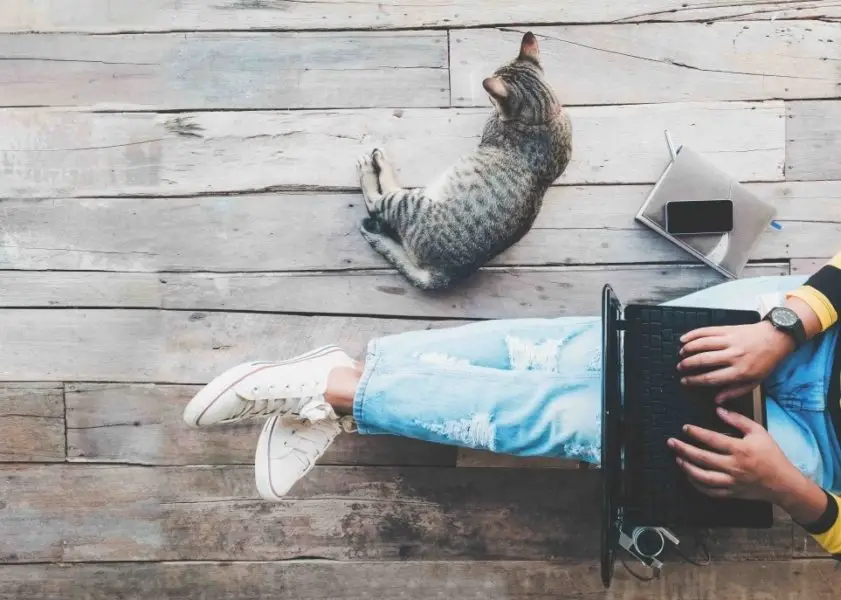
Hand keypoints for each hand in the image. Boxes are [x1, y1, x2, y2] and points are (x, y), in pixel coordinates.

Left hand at [667, 407, 802, 503]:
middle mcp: (734, 466)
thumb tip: (719, 410)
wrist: (784, 483)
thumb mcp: (759, 432)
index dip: (696, 433)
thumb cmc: (772, 455)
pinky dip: (697, 485)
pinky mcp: (732, 492)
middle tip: (671, 442)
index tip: (685, 428)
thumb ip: (739, 420)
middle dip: (683, 449)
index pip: (712, 439)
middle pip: (702, 458)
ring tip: (677, 459)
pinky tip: (689, 476)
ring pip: (703, 477)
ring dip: (687, 468)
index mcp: (740, 449)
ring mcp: (732, 481)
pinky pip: (710, 491)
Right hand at [677, 321, 794, 402]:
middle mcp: (733, 356)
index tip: (685, 381)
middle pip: (703, 360)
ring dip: (688, 349)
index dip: (694, 380)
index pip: (711, 378)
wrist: (776, 338)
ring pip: (702, 344)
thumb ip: (735, 392)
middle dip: (687, 364)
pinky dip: (693, 334)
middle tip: (680, 367)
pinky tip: (684, 339)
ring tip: (681, 354)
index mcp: (740, 371)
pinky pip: (706, 331)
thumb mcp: (754, 382)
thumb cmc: (765, 362)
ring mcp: (730, 341)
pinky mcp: (728, 330)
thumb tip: (717, 400)